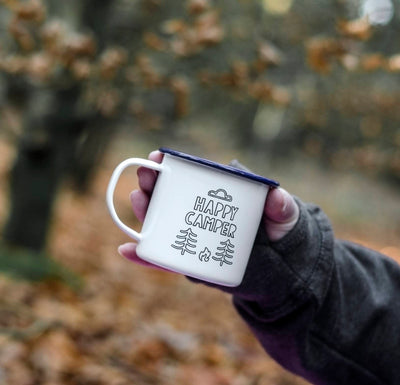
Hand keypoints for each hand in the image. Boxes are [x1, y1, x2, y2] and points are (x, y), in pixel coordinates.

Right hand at [118, 150, 298, 268]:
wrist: (280, 267)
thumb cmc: (278, 234)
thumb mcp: (284, 218)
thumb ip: (283, 207)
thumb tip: (276, 196)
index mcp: (215, 196)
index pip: (189, 177)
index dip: (171, 164)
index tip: (158, 155)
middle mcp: (198, 213)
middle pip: (168, 197)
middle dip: (151, 184)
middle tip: (144, 177)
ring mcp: (192, 237)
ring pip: (160, 223)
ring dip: (144, 212)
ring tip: (138, 201)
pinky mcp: (189, 261)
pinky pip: (163, 259)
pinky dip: (143, 255)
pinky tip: (127, 250)